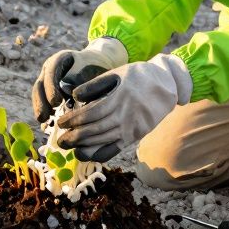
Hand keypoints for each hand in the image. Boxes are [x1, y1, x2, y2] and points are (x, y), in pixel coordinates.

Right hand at [31, 37, 127, 121]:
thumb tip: (69, 93)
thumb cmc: (96, 68)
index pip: (51, 71)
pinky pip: (42, 104)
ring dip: (40, 109)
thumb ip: (80, 78)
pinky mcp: (47, 94)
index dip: (51, 88)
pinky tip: (48, 126)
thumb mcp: (91, 69)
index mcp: (59, 59)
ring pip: (38, 96)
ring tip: (44, 123)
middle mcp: (49, 70)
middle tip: (44, 116)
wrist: (97, 68)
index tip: (56, 102)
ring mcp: (46, 82)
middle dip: (40, 102)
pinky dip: (45, 115)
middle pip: (39, 85)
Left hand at [55, 54, 192, 162]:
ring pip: (105, 140)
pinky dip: (102, 153)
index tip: (61, 123)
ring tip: (70, 149)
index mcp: (119, 97)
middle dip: (76, 136)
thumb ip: (96, 84)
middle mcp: (126, 114)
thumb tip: (75, 96)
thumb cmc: (139, 76)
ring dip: (85, 146)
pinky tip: (89, 156)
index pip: (91, 112)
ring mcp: (132, 127)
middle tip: (60, 141)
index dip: (74, 119)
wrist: (168, 84)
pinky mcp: (137, 135)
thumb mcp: (119, 73)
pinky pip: (117, 147)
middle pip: (96, 129)